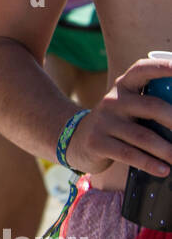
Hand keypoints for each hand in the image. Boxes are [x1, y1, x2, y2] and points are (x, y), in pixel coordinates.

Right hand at [65, 58, 171, 177]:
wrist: (75, 140)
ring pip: (143, 136)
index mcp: (123, 86)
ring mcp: (104, 122)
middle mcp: (113, 101)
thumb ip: (149, 105)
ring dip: (166, 150)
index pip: (142, 70)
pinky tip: (163, 170)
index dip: (162, 68)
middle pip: (151, 106)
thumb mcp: (126, 107)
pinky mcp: (98, 143)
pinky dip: (150, 164)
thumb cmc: (115, 123)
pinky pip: (129, 154)